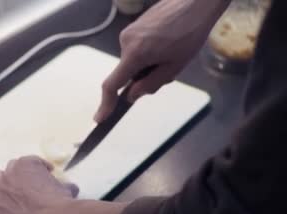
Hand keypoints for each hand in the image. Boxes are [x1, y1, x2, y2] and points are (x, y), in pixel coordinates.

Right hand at [0, 156, 78, 213]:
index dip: (11, 196)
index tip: (23, 200)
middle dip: (10, 180)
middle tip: (27, 187)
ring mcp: (11, 176)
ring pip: (13, 165)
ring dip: (23, 170)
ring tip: (38, 177)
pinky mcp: (25, 164)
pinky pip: (31, 160)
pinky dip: (40, 164)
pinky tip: (50, 171)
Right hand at [94, 0, 229, 121]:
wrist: (196, 1)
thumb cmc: (190, 31)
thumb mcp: (175, 66)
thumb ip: (151, 84)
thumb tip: (131, 96)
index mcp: (134, 54)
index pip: (113, 85)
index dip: (106, 104)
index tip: (100, 118)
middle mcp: (125, 42)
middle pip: (127, 72)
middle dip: (143, 78)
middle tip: (169, 70)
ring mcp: (128, 33)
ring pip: (133, 61)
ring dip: (148, 64)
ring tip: (172, 52)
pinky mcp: (134, 26)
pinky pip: (137, 48)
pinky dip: (149, 53)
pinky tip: (169, 43)